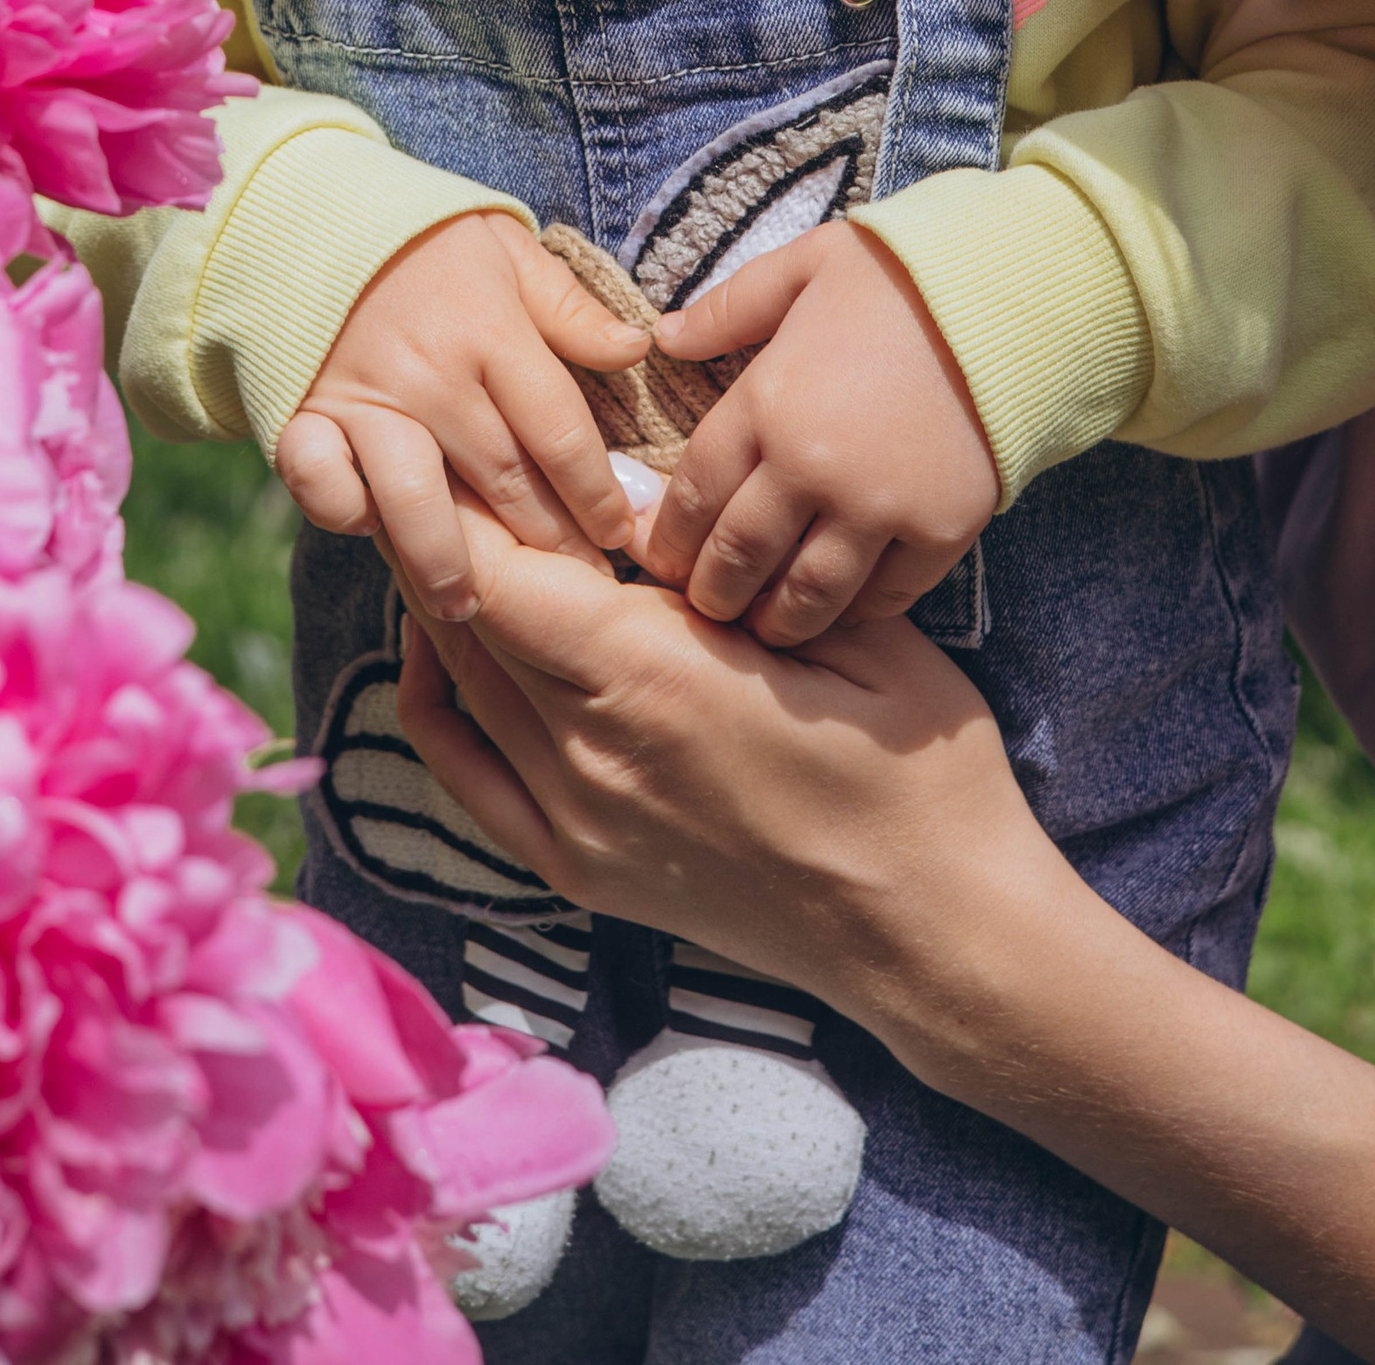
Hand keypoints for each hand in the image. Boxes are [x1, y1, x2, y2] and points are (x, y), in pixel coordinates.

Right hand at [273, 211, 650, 620]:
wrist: (313, 211)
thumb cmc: (425, 237)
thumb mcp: (507, 250)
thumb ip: (570, 307)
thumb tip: (638, 348)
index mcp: (491, 330)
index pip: (559, 431)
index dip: (597, 491)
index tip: (623, 532)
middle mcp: (431, 373)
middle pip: (502, 477)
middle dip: (548, 542)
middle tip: (582, 587)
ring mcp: (364, 396)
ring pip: (416, 498)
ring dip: (448, 560)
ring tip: (473, 607)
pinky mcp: (305, 411)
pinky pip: (321, 480)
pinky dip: (343, 512)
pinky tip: (372, 534)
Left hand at [390, 492, 1035, 1018]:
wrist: (934, 930)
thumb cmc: (914, 764)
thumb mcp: (847, 630)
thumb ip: (734, 561)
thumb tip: (627, 482)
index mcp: (655, 675)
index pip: (498, 572)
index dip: (465, 503)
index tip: (467, 445)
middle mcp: (593, 751)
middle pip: (465, 619)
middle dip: (449, 537)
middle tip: (451, 468)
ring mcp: (577, 822)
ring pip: (463, 686)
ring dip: (443, 607)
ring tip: (449, 533)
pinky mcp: (579, 872)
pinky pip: (469, 774)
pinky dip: (441, 701)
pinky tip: (446, 647)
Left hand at [641, 220, 998, 643]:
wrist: (1012, 296)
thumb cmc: (899, 277)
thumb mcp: (802, 269)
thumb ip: (728, 308)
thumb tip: (663, 337)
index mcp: (768, 402)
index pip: (695, 491)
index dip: (669, 536)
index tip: (659, 559)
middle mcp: (813, 467)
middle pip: (740, 555)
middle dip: (712, 592)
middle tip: (703, 609)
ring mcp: (879, 507)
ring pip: (808, 593)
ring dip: (776, 621)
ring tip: (761, 630)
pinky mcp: (941, 530)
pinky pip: (886, 595)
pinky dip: (855, 613)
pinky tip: (838, 612)